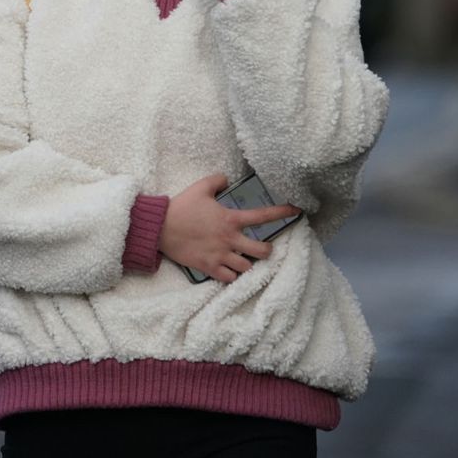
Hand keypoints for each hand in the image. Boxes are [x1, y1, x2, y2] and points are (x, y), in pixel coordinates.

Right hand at [158, 173, 299, 283]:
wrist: (159, 227)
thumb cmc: (181, 206)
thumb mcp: (200, 187)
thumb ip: (217, 180)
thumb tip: (227, 179)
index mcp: (231, 219)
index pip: (263, 216)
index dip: (282, 213)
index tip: (297, 212)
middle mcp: (230, 239)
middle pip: (262, 252)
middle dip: (267, 251)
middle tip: (263, 249)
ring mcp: (220, 255)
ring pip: (247, 268)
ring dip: (248, 264)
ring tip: (245, 261)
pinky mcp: (208, 267)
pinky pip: (229, 278)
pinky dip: (232, 276)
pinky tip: (230, 271)